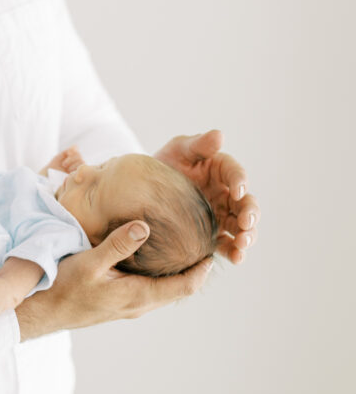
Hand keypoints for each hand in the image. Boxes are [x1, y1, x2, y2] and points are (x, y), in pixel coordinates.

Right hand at [16, 221, 210, 339]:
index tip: (213, 249)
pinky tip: (151, 257)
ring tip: (184, 247)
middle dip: (193, 269)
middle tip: (203, 242)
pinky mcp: (117, 301)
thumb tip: (145, 225)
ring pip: (162, 289)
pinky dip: (158, 274)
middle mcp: (138, 304)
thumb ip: (118, 243)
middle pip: (177, 288)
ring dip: (176, 272)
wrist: (40, 312)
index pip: (183, 286)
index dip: (201, 270)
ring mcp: (127, 305)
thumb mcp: (89, 261)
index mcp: (138, 296)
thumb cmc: (62, 288)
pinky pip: (147, 289)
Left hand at [41, 146, 84, 175]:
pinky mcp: (80, 173)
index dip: (73, 150)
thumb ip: (66, 151)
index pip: (75, 148)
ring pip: (82, 161)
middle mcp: (75, 159)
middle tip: (64, 165)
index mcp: (70, 154)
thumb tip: (74, 146)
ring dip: (74, 165)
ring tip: (67, 169)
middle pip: (79, 155)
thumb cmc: (54, 167)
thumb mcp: (58, 157)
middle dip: (71, 159)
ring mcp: (78, 166)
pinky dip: (76, 169)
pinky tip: (70, 172)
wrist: (51, 177)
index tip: (67, 154)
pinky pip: (82, 169)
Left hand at [154, 129, 258, 264]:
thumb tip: (219, 136)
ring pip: (241, 227)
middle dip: (250, 214)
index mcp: (221, 170)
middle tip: (245, 223)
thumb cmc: (164, 164)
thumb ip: (198, 144)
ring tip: (242, 246)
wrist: (143, 189)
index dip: (240, 181)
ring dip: (246, 236)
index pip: (236, 174)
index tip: (238, 190)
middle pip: (246, 204)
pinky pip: (227, 244)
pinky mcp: (212, 234)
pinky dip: (234, 251)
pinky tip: (235, 258)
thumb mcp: (178, 150)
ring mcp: (221, 215)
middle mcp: (226, 193)